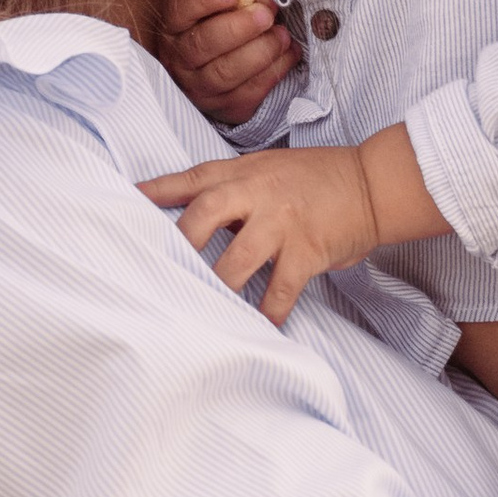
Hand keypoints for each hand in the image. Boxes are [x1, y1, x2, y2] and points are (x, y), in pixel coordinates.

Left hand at [139, 144, 377, 323]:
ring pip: (238, 260)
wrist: (372, 183)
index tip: (125, 202)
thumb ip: (233, 187)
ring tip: (201, 308)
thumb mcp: (268, 168)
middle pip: (205, 214)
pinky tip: (260, 328)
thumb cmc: (317, 178)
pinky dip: (268, 312)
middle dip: (180, 243)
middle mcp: (259, 194)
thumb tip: (192, 216)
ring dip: (218, 287)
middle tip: (159, 269)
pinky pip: (281, 289)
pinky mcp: (307, 250)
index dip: (156, 191)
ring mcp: (283, 222)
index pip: (192, 179)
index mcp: (244, 173)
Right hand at [161, 0, 297, 127]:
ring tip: (282, 35)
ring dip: (261, 51)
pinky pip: (250, 92)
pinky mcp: (225, 108)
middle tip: (266, 15)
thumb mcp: (218, 6)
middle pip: (203, 44)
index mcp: (174, 25)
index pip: (181, 9)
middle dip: (240, 27)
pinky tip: (289, 53)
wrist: (213, 73)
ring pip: (227, 73)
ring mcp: (200, 88)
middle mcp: (180, 59)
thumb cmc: (219, 28)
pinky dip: (274, 70)